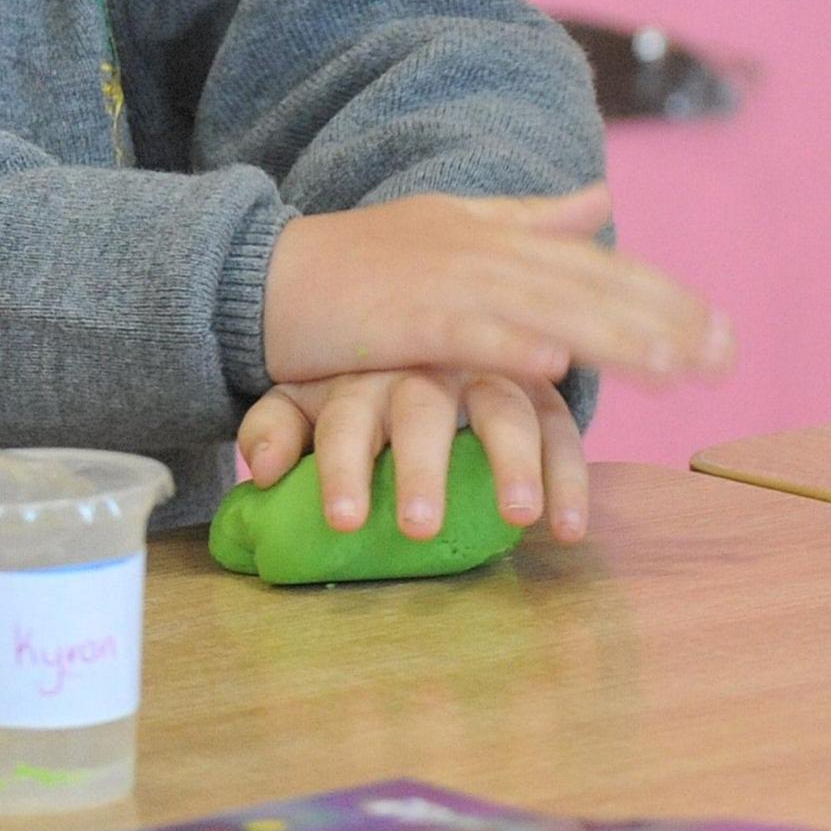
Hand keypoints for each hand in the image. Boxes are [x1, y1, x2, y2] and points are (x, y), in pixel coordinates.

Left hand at [239, 369, 592, 543]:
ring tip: (518, 519)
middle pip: (424, 411)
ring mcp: (488, 370)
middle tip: (420, 526)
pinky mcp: (537, 387)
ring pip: (505, 410)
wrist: (410, 302)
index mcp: (362, 370)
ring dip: (513, 465)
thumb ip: (275, 426)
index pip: (346, 417)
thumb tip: (261, 470)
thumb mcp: (301, 389)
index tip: (343, 521)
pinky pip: (559, 426)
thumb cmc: (350, 375)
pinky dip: (568, 475)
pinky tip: (569, 527)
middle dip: (422, 469)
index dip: (342, 468)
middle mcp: (426, 367)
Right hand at [262, 185, 730, 400]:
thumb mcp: (450, 228)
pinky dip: (511, 347)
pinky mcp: (401, 319)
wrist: (261, 274)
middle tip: (724, 359)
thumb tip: (601, 196)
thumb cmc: (358, 263)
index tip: (721, 331)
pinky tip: (555, 367)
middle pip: (588, 288)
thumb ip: (529, 216)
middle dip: (662, 324)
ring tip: (673, 368)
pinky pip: (466, 337)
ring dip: (611, 338)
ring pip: (543, 310)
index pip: (598, 264)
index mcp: (497, 234)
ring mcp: (444, 283)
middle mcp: (482, 251)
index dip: (662, 296)